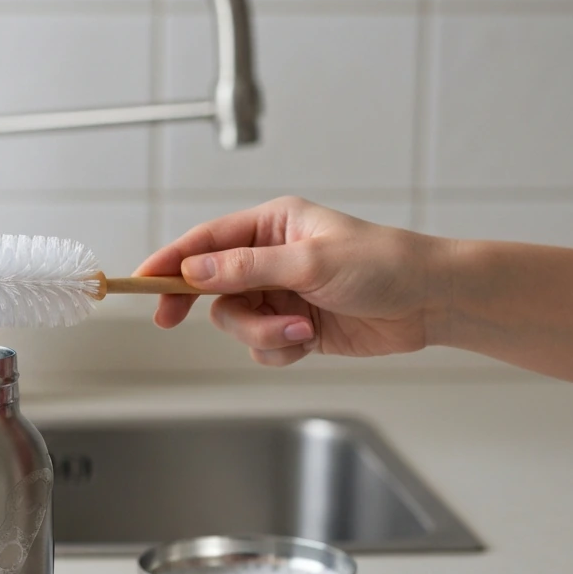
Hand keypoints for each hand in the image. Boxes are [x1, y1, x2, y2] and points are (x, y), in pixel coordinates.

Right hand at [134, 197, 449, 365]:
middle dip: (213, 308)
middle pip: (213, 288)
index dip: (169, 261)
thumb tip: (194, 272)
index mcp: (273, 225)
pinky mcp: (295, 325)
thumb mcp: (312, 262)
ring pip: (236, 322)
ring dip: (261, 333)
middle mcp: (271, 258)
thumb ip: (248, 269)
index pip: (206, 241)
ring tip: (300, 330)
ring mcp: (282, 293)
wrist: (431, 302)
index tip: (141, 281)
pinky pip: (262, 345)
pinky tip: (309, 340)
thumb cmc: (384, 264)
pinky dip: (279, 348)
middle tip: (170, 322)